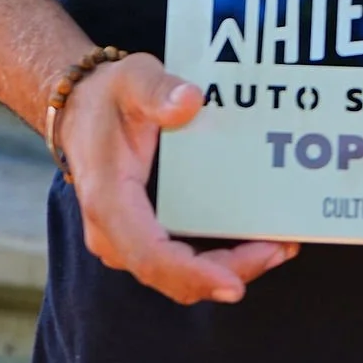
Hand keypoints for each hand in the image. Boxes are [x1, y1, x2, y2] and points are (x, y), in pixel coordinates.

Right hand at [59, 53, 296, 306]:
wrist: (80, 108)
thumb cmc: (109, 96)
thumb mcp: (132, 79)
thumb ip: (158, 90)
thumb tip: (191, 101)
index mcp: (109, 200)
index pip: (150, 254)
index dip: (193, 273)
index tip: (235, 284)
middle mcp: (114, 233)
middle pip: (171, 274)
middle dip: (229, 271)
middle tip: (281, 248)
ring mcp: (125, 241)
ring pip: (177, 276)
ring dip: (227, 269)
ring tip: (280, 246)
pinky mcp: (139, 238)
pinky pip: (178, 263)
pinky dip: (216, 261)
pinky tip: (255, 242)